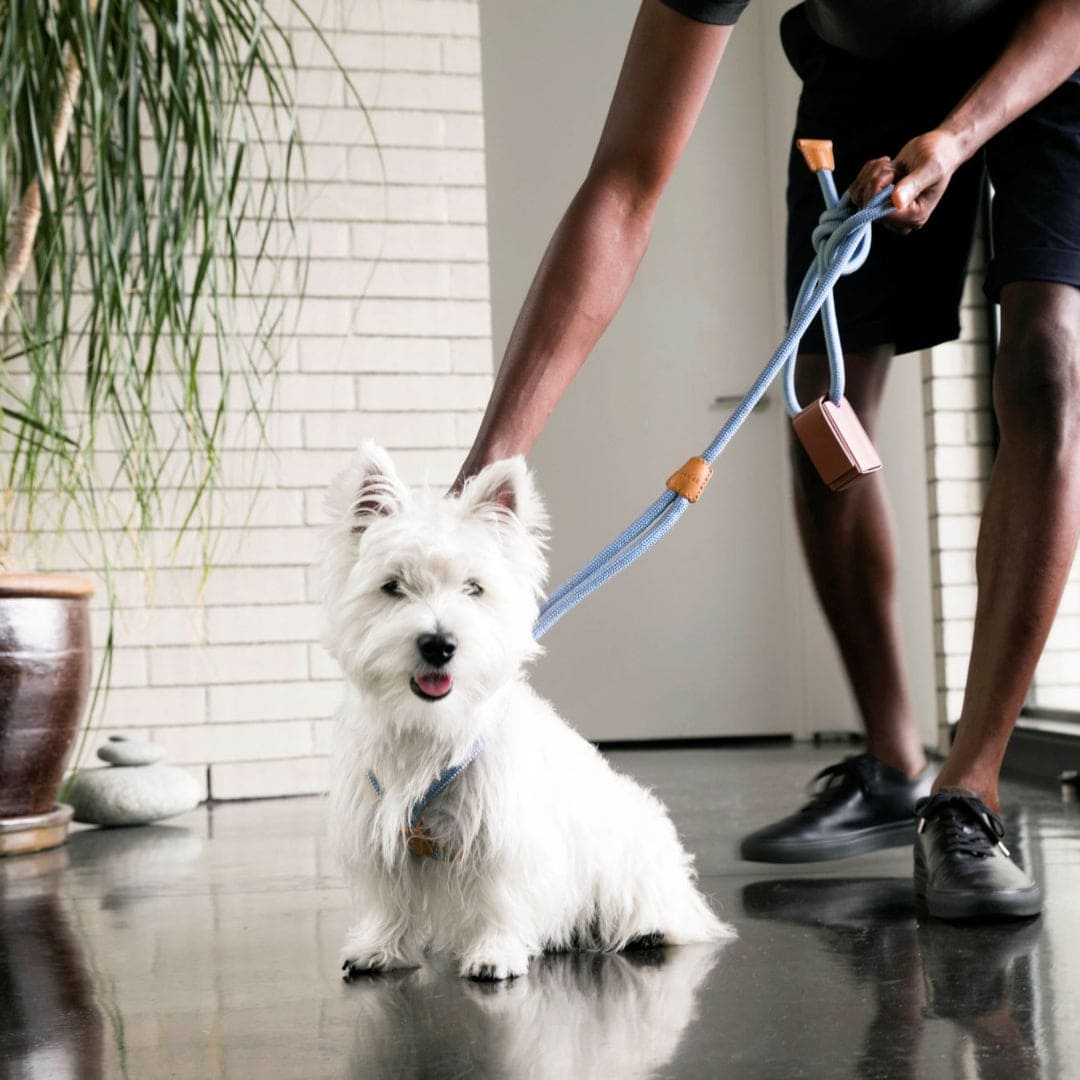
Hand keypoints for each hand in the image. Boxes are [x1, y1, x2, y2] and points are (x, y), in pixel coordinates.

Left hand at [848, 130, 964, 234]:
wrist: (938, 148)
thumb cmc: (940, 156)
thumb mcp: (930, 168)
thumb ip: (913, 185)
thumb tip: (897, 201)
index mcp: (914, 217)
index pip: (880, 214)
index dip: (878, 190)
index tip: (892, 172)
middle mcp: (898, 219)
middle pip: (866, 206)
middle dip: (876, 179)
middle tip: (894, 167)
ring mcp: (884, 211)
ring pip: (858, 197)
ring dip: (871, 174)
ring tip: (892, 165)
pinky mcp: (876, 201)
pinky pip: (856, 190)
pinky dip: (866, 173)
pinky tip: (885, 165)